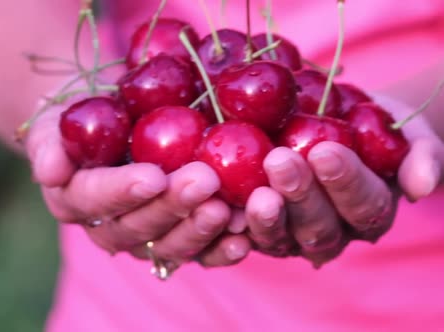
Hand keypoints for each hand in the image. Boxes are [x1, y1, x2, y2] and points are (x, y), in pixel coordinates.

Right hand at [24, 100, 250, 273]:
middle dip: (172, 207)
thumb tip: (49, 172)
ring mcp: (145, 238)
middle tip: (204, 181)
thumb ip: (49, 145)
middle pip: (138, 227)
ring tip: (229, 211)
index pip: (96, 199)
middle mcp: (109, 228)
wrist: (109, 126)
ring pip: (170, 246)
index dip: (123, 191)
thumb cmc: (82, 118)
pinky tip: (245, 237)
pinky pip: (199, 253)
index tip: (154, 176)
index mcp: (75, 200)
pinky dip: (221, 250)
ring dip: (199, 230)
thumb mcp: (56, 121)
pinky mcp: (177, 237)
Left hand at [241, 94, 443, 266]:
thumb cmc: (372, 127)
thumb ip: (419, 155)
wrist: (334, 125)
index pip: (363, 204)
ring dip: (267, 215)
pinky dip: (234, 223)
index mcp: (370, 213)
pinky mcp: (260, 230)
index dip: (346, 181)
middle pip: (319, 225)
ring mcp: (293, 237)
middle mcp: (333, 233)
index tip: (326, 150)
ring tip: (255, 190)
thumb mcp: (406, 132)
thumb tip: (421, 185)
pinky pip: (246, 235)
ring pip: (281, 237)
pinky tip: (222, 202)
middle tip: (281, 161)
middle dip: (300, 194)